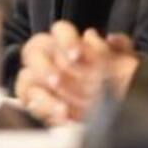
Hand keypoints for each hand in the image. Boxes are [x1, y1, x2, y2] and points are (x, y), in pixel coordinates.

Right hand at [14, 21, 137, 124]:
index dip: (66, 40)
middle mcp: (46, 56)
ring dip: (43, 93)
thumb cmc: (108, 79)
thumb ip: (122, 48)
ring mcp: (36, 78)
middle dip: (45, 67)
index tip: (77, 54)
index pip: (59, 30)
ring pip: (26, 78)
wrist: (106, 107)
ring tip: (62, 108)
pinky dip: (44, 110)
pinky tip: (61, 118)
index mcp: (65, 42)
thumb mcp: (122, 64)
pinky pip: (29, 103)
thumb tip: (113, 39)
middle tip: (57, 81)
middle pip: (32, 51)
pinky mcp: (32, 99)